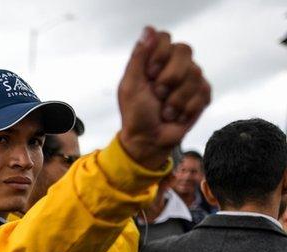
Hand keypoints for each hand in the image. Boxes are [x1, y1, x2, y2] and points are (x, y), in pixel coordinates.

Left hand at [118, 26, 210, 168]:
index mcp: (154, 60)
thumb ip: (138, 58)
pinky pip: (203, 92)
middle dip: (169, 76)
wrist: (150, 140)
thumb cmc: (136, 114)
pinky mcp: (202, 94)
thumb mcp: (130, 86)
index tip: (149, 74)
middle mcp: (174, 65)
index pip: (165, 38)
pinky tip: (177, 116)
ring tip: (165, 110)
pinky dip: (186, 108)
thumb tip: (149, 30)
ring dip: (175, 99)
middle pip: (184, 50)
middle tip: (157, 94)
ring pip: (194, 74)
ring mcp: (190, 78)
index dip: (159, 55)